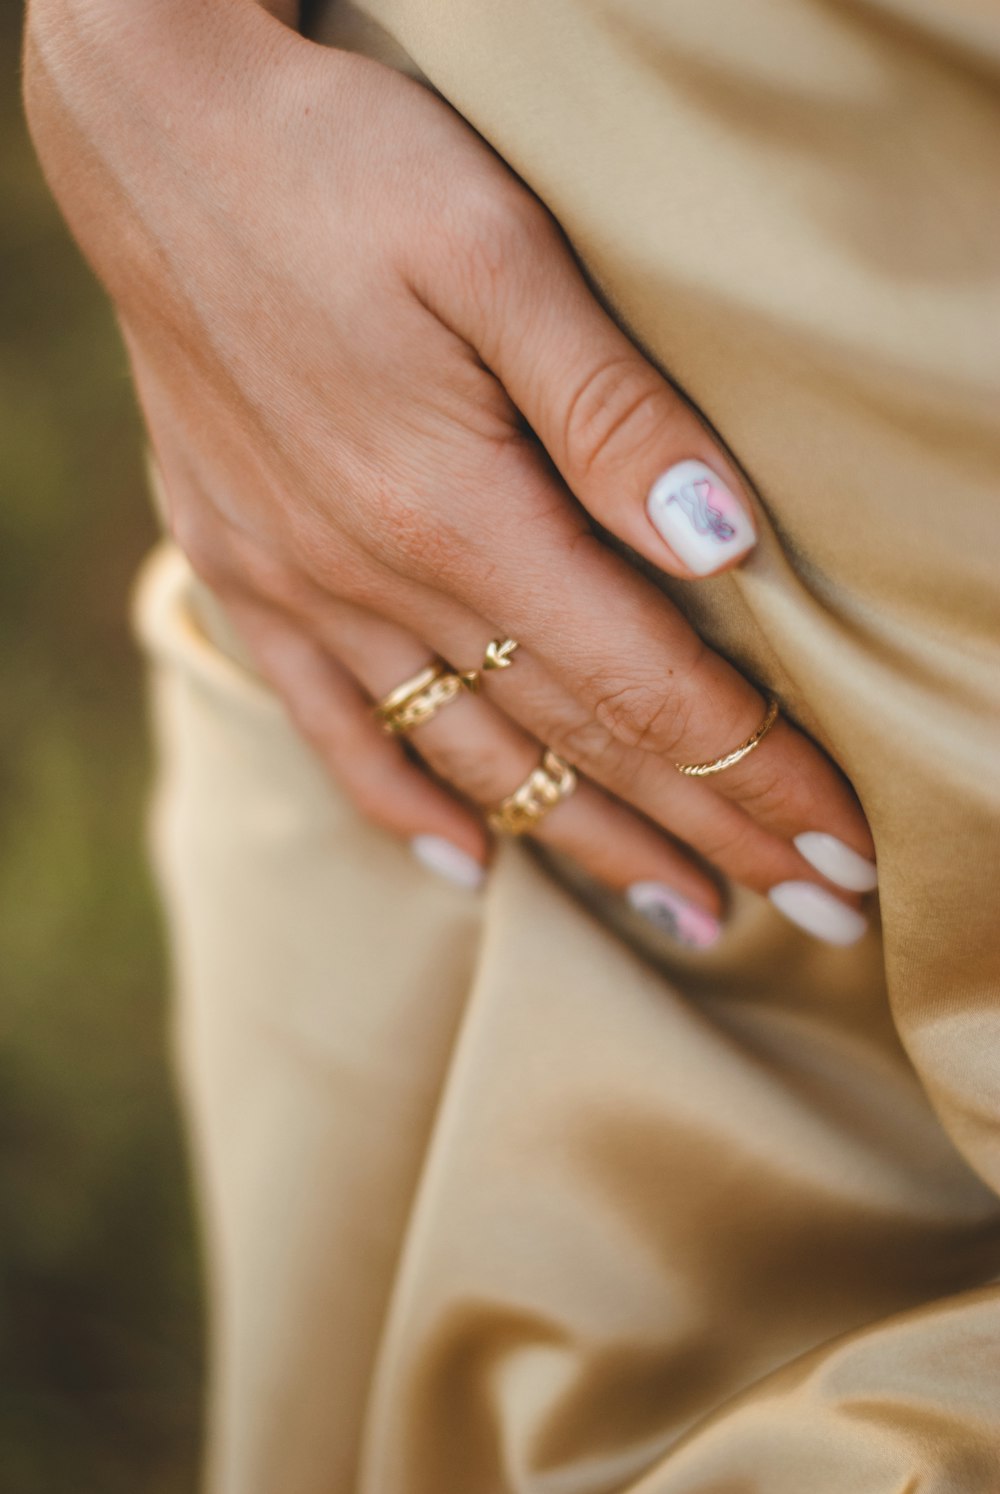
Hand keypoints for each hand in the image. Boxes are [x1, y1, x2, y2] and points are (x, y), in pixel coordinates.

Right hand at [25, 0, 876, 945]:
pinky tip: (468, 866)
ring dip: (587, 846)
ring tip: (681, 913)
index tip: (838, 849)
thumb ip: (610, 411)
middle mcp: (375, 580)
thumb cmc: (341, 169)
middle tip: (805, 913)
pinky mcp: (248, 576)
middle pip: (574, 743)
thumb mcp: (496, 249)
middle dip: (704, 834)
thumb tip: (722, 543)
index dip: (754, 774)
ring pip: (472, 760)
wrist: (155, 138)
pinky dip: (405, 808)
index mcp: (455, 511)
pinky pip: (333, 730)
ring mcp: (302, 591)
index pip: (644, 685)